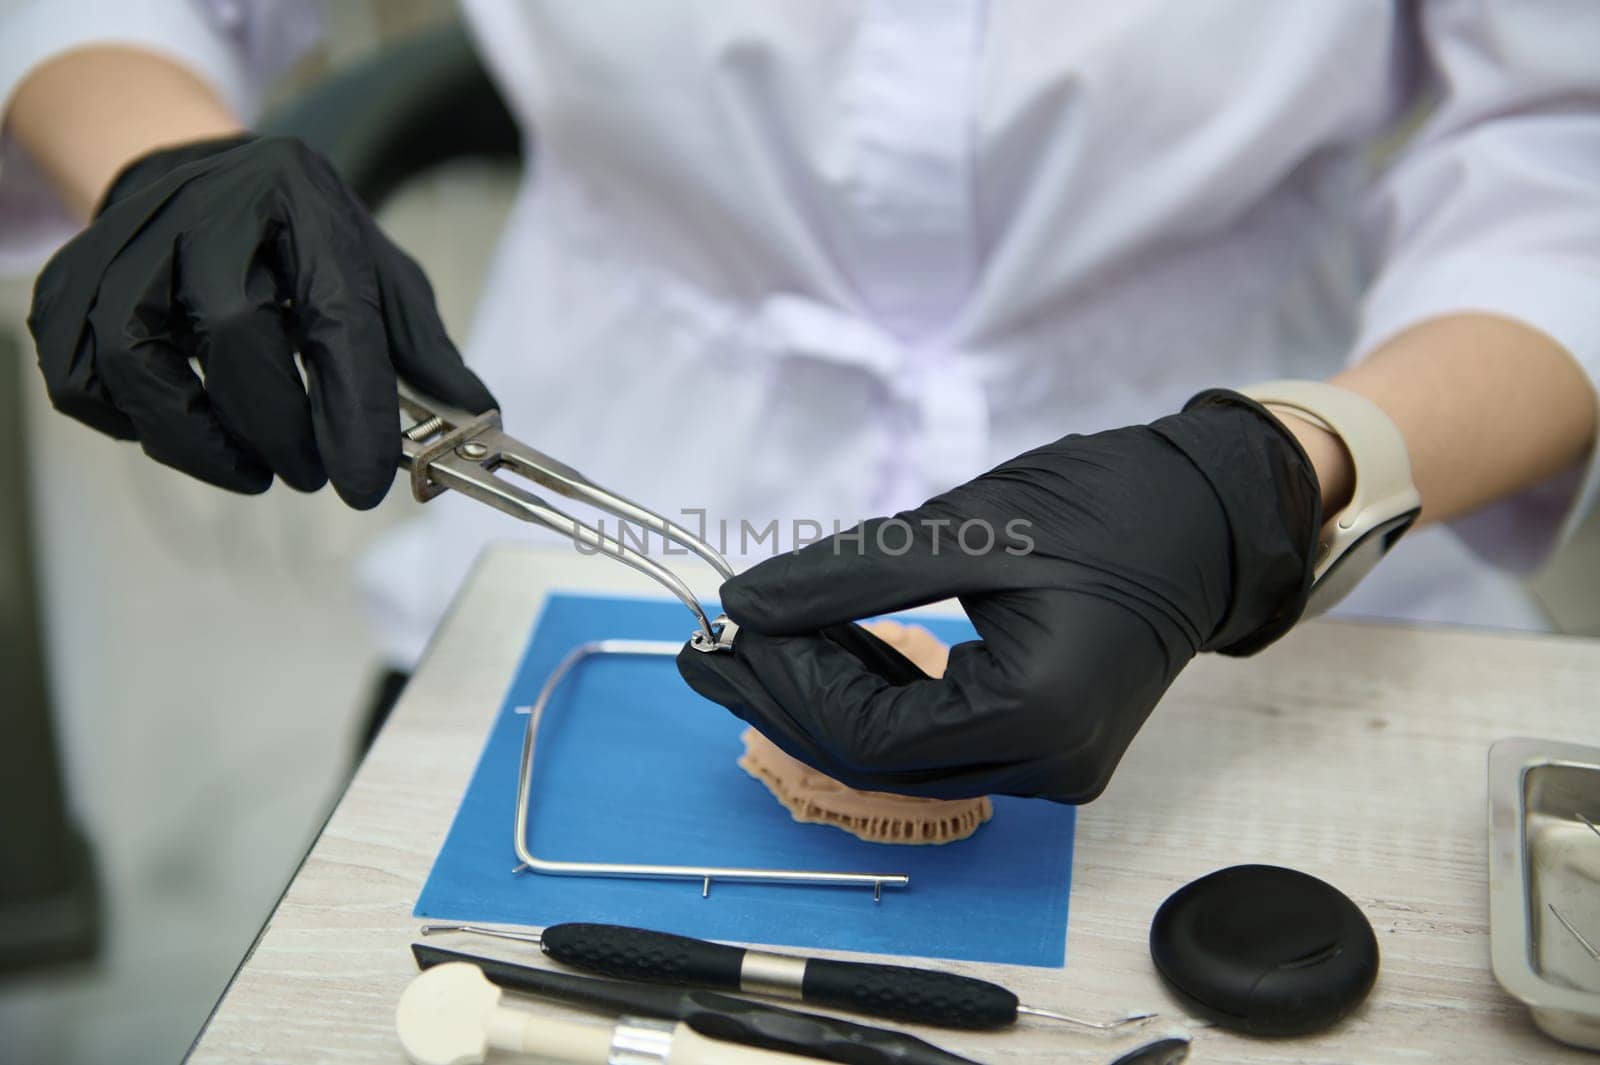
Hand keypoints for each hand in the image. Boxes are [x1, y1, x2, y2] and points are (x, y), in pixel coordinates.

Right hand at [29, 135, 495, 507]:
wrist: (199, 179)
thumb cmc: (299, 238)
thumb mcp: (377, 270)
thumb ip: (422, 348)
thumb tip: (477, 419)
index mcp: (305, 204)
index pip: (337, 314)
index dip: (353, 409)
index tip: (364, 484)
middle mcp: (210, 211)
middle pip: (233, 332)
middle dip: (277, 427)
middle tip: (308, 474)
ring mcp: (128, 244)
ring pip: (136, 357)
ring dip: (196, 440)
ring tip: (250, 471)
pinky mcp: (71, 284)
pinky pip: (79, 375)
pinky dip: (129, 425)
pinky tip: (181, 433)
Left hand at [678, 391, 1321, 801]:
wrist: (1209, 517)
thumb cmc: (1109, 506)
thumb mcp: (967, 527)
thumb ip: (847, 574)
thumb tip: (745, 603)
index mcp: (1038, 715)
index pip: (869, 733)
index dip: (785, 684)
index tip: (724, 630)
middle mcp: (1048, 764)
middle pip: (876, 760)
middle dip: (788, 700)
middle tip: (713, 648)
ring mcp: (1053, 767)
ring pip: (901, 758)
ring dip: (828, 699)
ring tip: (761, 641)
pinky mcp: (1049, 747)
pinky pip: (938, 741)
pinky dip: (879, 699)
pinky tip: (834, 651)